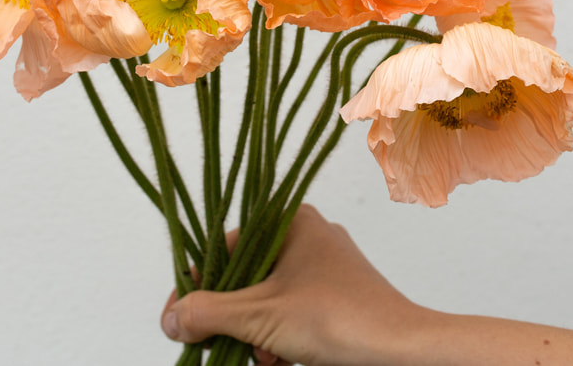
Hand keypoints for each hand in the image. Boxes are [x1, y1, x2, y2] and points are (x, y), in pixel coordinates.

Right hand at [160, 204, 420, 365]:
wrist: (401, 351)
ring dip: (255, 335)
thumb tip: (171, 319)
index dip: (195, 288)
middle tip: (223, 346)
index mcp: (289, 222)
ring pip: (264, 302)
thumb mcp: (259, 316)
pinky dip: (278, 340)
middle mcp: (306, 237)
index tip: (177, 321)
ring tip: (266, 354)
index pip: (222, 249)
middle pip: (241, 279)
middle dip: (231, 319)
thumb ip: (207, 314)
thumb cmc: (338, 320)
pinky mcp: (334, 299)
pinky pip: (288, 315)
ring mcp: (322, 269)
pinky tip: (283, 359)